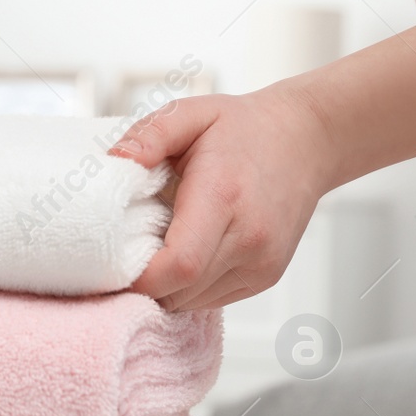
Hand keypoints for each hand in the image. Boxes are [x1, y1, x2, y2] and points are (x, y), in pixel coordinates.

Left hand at [108, 85, 337, 310]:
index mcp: (223, 197)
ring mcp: (262, 262)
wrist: (305, 139)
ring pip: (192, 301)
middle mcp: (249, 238)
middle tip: (117, 256)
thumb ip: (149, 135)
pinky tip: (180, 254)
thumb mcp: (190, 113)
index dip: (139, 278)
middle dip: (140, 284)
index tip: (109, 264)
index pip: (180, 265)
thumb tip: (114, 161)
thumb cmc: (242, 128)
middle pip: (180, 291)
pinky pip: (211, 299)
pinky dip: (186, 288)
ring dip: (163, 287)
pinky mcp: (266, 275)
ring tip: (152, 249)